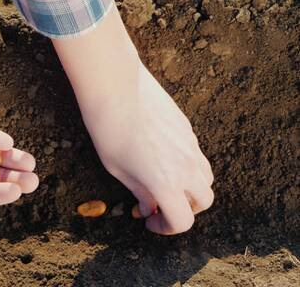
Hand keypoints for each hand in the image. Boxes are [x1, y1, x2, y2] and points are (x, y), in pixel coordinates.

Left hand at [52, 8, 212, 234]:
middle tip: (160, 205)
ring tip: (164, 183)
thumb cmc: (108, 130)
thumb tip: (149, 207)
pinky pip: (197, 154)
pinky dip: (188, 166)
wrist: (115, 88)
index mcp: (166, 183)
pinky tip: (162, 158)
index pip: (183, 220)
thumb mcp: (118, 169)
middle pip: (204, 200)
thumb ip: (140, 192)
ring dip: (191, 188)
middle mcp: (186, 166)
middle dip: (185, 209)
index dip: (167, 228)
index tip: (150, 222)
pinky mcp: (187, 127)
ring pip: (206, 176)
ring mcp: (190, 145)